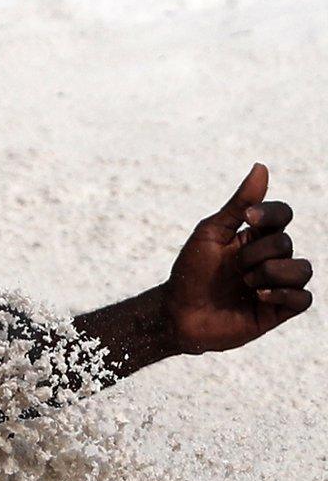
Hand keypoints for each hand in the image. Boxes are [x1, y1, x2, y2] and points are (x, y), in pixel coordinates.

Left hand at [163, 163, 312, 354]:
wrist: (177, 314)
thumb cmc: (190, 272)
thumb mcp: (211, 233)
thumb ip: (239, 203)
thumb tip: (261, 167)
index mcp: (255, 237)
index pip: (283, 215)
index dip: (271, 213)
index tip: (249, 218)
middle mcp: (270, 258)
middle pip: (286, 242)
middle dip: (255, 254)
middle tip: (232, 268)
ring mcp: (277, 284)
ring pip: (303, 269)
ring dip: (272, 273)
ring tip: (246, 284)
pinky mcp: (279, 310)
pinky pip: (303, 298)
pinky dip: (284, 294)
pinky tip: (258, 296)